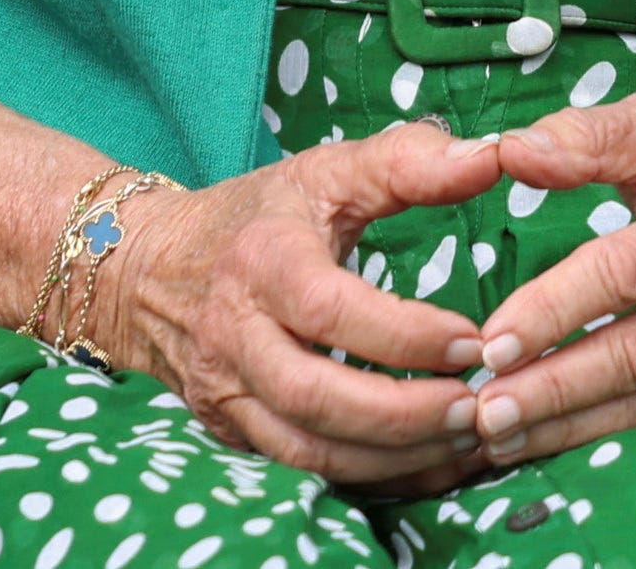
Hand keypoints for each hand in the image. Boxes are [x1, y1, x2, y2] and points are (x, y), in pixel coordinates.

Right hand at [97, 123, 513, 497]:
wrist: (146, 270)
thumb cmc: (255, 217)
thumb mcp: (324, 173)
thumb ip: (407, 162)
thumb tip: (489, 158)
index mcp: (262, 262)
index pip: (331, 311)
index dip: (407, 335)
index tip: (474, 341)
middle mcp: (236, 335)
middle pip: (317, 398)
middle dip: (406, 414)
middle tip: (477, 406)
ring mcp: (227, 393)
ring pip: (308, 452)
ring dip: (394, 458)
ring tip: (464, 440)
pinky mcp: (231, 432)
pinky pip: (303, 473)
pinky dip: (369, 477)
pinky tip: (426, 464)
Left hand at [446, 47, 635, 473]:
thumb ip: (587, 138)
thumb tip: (510, 152)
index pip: (625, 273)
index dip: (556, 309)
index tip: (491, 339)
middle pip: (635, 353)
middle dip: (554, 389)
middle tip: (483, 410)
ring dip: (568, 427)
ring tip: (495, 439)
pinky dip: (603, 438)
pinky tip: (545, 446)